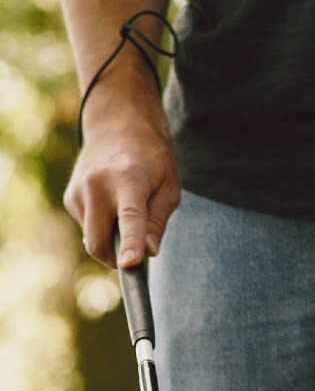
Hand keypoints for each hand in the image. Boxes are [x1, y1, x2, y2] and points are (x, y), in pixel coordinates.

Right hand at [65, 91, 180, 267]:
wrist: (117, 126)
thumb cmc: (151, 160)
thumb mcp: (169, 188)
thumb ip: (158, 221)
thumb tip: (149, 252)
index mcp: (128, 181)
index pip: (130, 219)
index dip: (130, 244)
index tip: (130, 264)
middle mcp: (97, 186)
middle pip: (100, 243)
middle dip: (118, 259)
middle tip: (138, 255)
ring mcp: (78, 192)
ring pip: (93, 240)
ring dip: (112, 242)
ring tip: (128, 215)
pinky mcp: (70, 198)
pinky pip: (88, 230)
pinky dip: (103, 230)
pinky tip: (113, 208)